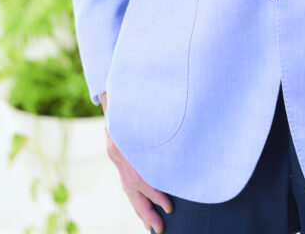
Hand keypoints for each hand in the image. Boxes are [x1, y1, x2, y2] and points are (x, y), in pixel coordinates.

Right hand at [100, 91, 173, 232]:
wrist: (114, 84)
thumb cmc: (138, 94)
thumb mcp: (151, 107)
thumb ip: (162, 122)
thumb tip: (191, 125)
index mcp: (126, 143)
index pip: (140, 176)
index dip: (156, 192)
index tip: (170, 205)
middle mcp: (118, 152)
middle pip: (133, 188)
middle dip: (147, 211)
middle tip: (160, 229)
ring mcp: (116, 155)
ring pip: (128, 189)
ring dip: (141, 209)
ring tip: (153, 227)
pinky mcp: (117, 156)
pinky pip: (126, 181)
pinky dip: (136, 196)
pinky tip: (144, 208)